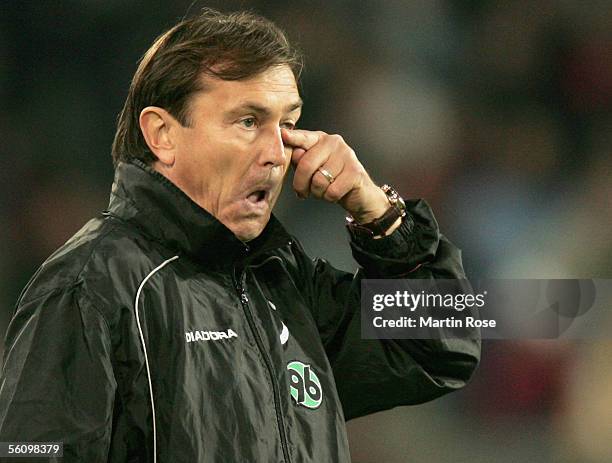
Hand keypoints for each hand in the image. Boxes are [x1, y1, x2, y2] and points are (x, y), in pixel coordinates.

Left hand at [281, 128, 397, 230]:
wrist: (359, 195)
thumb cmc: (332, 180)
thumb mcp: (313, 169)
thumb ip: (301, 161)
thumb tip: (294, 153)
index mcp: (321, 139)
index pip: (303, 137)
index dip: (293, 138)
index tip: (283, 134)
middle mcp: (335, 143)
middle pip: (306, 164)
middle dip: (301, 184)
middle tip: (302, 192)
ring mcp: (347, 156)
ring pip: (318, 181)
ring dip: (318, 192)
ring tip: (324, 190)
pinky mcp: (355, 172)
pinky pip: (332, 191)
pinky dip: (330, 198)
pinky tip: (335, 193)